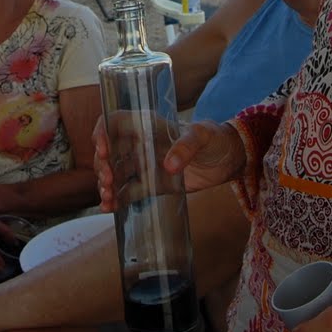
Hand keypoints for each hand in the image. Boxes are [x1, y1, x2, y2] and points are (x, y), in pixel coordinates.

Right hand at [94, 116, 245, 210]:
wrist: (228, 160)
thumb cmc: (215, 138)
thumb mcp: (203, 136)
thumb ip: (186, 146)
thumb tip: (168, 166)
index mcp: (148, 125)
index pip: (115, 122)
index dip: (103, 132)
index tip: (103, 149)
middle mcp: (141, 144)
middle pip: (110, 151)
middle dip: (103, 165)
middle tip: (109, 180)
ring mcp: (145, 165)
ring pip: (115, 173)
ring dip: (106, 185)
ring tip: (108, 197)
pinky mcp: (151, 185)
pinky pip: (128, 192)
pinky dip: (116, 200)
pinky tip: (109, 208)